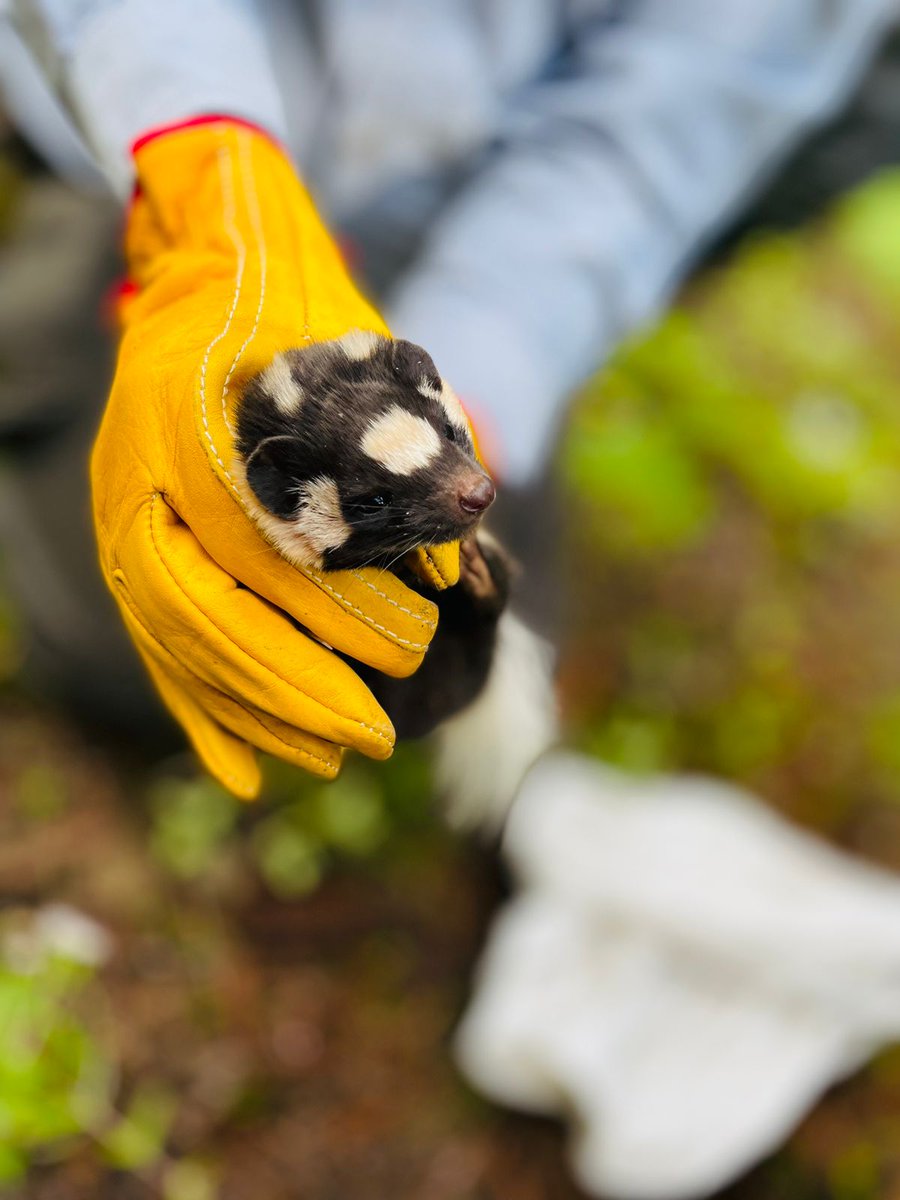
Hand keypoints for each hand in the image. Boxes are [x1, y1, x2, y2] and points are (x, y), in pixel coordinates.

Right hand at [92, 117, 458, 798]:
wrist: (213, 283)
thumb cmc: (299, 317)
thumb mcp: (361, 355)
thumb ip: (407, 445)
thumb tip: (464, 539)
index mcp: (190, 414)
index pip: (255, 537)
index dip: (331, 606)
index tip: (408, 647)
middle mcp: (138, 475)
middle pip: (199, 608)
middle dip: (289, 684)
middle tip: (372, 736)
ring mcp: (122, 517)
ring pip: (173, 640)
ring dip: (252, 711)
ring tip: (328, 756)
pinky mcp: (127, 547)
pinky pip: (155, 643)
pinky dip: (199, 711)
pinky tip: (242, 771)